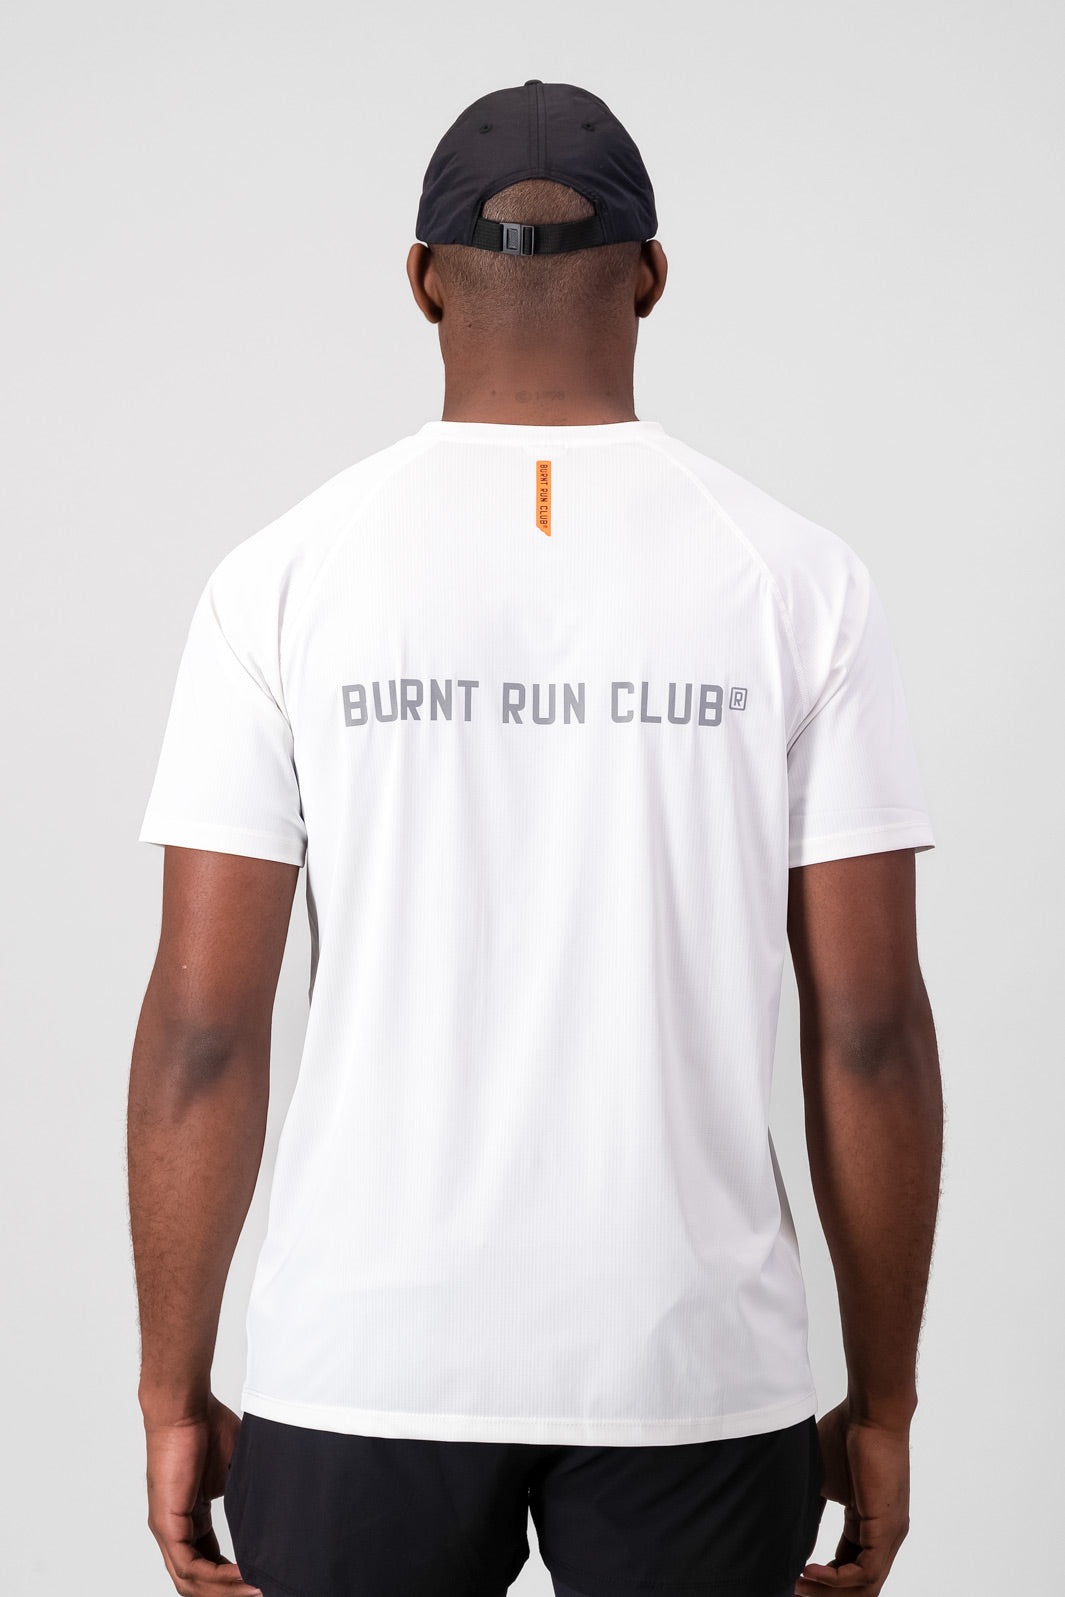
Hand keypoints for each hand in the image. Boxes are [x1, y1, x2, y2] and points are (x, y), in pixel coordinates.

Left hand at [142, 1390, 261, 1595]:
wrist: (186, 1407)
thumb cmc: (208, 1426)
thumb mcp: (236, 1470)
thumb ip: (247, 1496)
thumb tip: (276, 1513)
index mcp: (189, 1517)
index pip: (207, 1561)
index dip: (231, 1577)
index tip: (259, 1580)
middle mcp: (174, 1529)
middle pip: (198, 1580)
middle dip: (229, 1593)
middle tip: (260, 1593)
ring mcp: (167, 1530)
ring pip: (191, 1581)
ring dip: (224, 1591)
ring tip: (256, 1591)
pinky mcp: (166, 1525)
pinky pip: (188, 1567)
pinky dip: (215, 1578)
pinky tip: (241, 1578)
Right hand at [795, 1396, 910, 1593]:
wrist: (870, 1412)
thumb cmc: (846, 1433)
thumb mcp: (823, 1479)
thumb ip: (812, 1508)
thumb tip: (792, 1532)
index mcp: (870, 1524)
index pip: (850, 1567)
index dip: (824, 1580)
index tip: (795, 1576)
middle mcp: (884, 1535)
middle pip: (859, 1585)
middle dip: (826, 1594)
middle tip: (795, 1590)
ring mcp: (889, 1534)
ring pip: (864, 1585)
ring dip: (829, 1591)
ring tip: (799, 1584)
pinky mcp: (887, 1529)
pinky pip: (865, 1572)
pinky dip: (837, 1579)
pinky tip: (811, 1571)